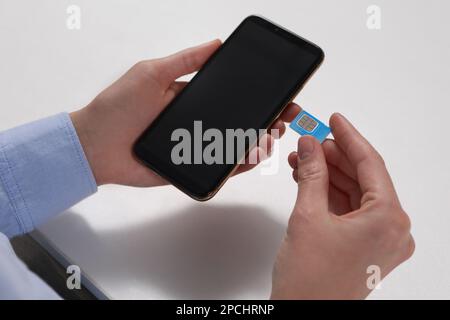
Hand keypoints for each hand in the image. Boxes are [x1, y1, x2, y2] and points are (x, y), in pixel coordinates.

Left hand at [70, 40, 299, 186]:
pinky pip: (221, 168)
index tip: (281, 93)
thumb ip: (184, 61)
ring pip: (235, 146)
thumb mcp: (151, 74)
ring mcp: (196, 147)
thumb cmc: (116, 108)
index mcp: (192, 99)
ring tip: (271, 134)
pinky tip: (254, 155)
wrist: (95, 147)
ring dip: (259, 141)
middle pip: (240, 123)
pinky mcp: (191, 168)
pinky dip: (241, 164)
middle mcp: (198, 123)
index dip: (258, 95)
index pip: (233, 96)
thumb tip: (216, 44)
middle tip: (285, 115)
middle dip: (268, 119)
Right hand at [271, 113, 413, 298]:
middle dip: (334, 157)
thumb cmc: (310, 281)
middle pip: (363, 178)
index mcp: (388, 220)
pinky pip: (351, 211)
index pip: (370, 164)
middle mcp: (392, 230)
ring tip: (303, 159)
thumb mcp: (307, 216)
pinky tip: (310, 180)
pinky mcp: (365, 247)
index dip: (349, 137)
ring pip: (356, 194)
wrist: (304, 315)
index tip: (334, 120)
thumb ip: (312, 174)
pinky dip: (330, 194)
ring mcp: (380, 240)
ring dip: (329, 175)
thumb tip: (310, 145)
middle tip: (310, 141)